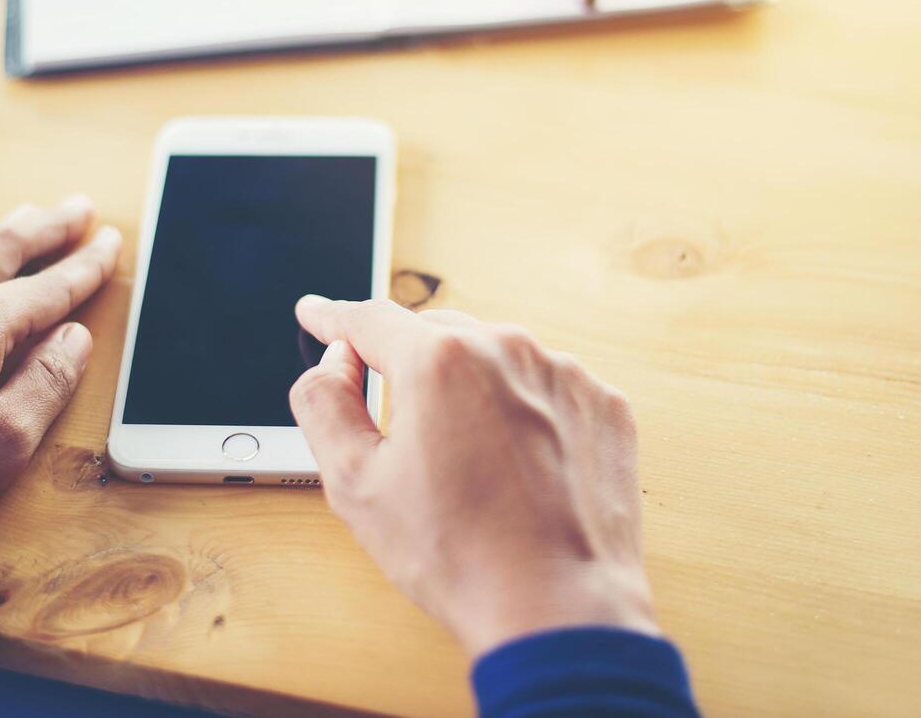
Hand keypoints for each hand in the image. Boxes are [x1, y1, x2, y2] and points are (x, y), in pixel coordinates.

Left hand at [0, 197, 120, 556]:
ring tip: (26, 217)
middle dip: (48, 226)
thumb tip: (74, 339)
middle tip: (79, 207)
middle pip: (2, 247)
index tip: (111, 242)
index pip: (48, 288)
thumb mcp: (1, 445)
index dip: (86, 266)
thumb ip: (47, 384)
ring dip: (0, 231)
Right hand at [289, 296, 658, 658]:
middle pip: (434, 334)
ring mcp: (563, 373)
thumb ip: (323, 404)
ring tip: (467, 465)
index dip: (334, 318)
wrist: (560, 608)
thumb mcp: (355, 484)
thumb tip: (334, 362)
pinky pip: (544, 388)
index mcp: (439, 360)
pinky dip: (523, 412)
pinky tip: (516, 468)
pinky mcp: (602, 403)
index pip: (370, 319)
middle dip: (406, 366)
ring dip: (469, 391)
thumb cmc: (460, 556)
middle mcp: (506, 349)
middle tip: (396, 425)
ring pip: (493, 358)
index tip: (317, 313)